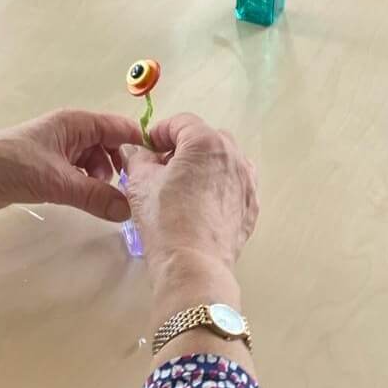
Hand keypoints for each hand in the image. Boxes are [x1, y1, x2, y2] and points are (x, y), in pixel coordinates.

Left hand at [0, 110, 141, 220]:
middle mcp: (71, 132)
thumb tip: (128, 211)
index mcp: (76, 123)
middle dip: (120, 168)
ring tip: (102, 199)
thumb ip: (95, 196)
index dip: (141, 146)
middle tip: (128, 193)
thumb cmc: (11, 165)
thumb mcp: (58, 182)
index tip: (158, 170)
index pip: (121, 128)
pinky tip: (86, 201)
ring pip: (95, 163)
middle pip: (110, 146)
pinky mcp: (49, 168)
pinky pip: (79, 175)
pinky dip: (86, 186)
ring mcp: (60, 150)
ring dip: (102, 180)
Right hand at [124, 114, 258, 284]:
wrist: (193, 265)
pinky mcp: (251, 205)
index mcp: (206, 142)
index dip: (160, 132)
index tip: (148, 149)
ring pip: (223, 162)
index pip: (181, 123)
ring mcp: (247, 181)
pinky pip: (234, 185)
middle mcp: (233, 156)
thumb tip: (135, 152)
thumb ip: (137, 158)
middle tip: (162, 168)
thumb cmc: (165, 221)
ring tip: (183, 188)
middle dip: (183, 148)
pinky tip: (201, 206)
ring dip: (203, 166)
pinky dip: (218, 187)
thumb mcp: (139, 183)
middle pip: (206, 139)